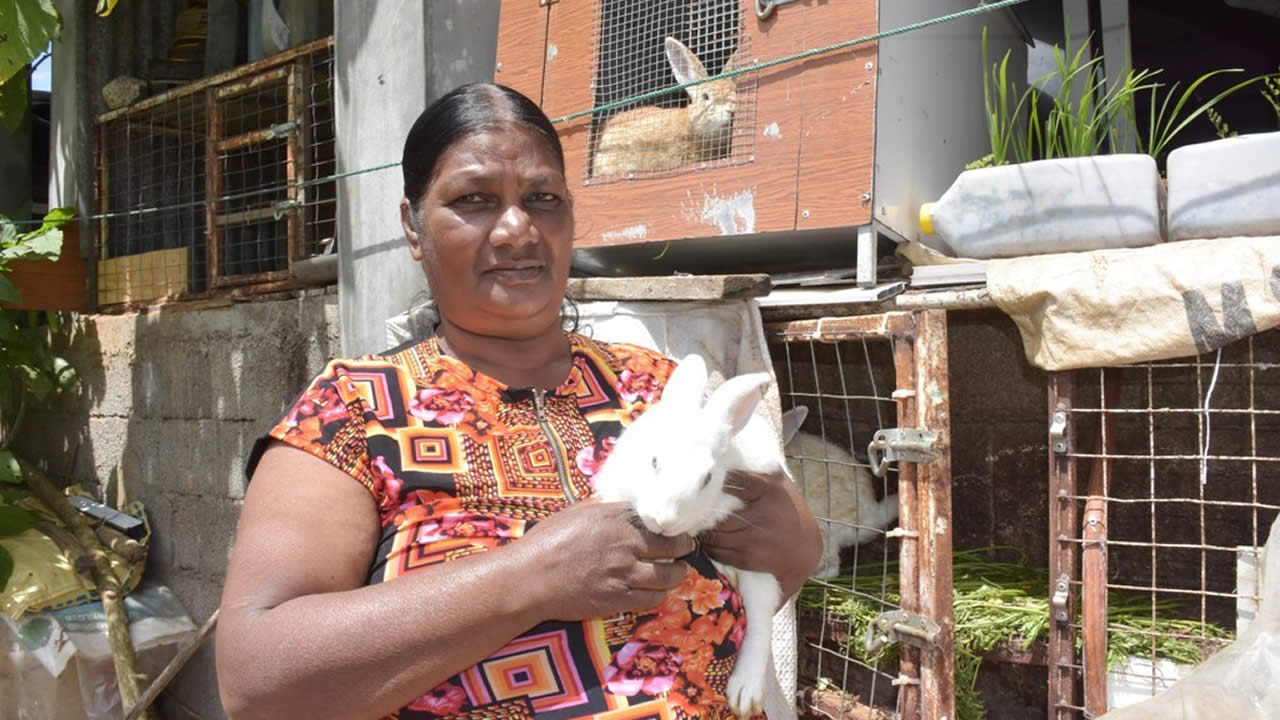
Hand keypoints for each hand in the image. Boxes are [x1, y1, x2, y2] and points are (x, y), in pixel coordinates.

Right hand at [520, 499, 695, 621]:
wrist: (529, 578)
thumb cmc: (547, 542)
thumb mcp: (576, 512)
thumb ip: (603, 506)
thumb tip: (619, 501)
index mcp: (615, 518)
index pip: (659, 520)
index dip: (672, 526)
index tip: (676, 528)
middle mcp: (625, 544)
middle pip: (672, 547)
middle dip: (683, 549)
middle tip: (685, 550)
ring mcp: (624, 574)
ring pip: (668, 576)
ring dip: (678, 573)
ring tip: (679, 571)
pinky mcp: (618, 599)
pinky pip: (652, 599)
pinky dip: (660, 594)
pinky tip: (659, 591)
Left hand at [703, 470, 822, 598]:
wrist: (806, 548)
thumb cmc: (787, 509)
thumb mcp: (780, 484)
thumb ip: (758, 471)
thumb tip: (727, 453)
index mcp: (770, 488)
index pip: (736, 479)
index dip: (715, 480)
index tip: (703, 481)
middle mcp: (764, 512)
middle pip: (719, 512)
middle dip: (703, 512)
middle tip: (692, 509)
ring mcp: (757, 537)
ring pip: (716, 535)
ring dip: (704, 532)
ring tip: (697, 526)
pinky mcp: (751, 558)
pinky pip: (721, 552)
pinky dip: (711, 548)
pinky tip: (709, 542)